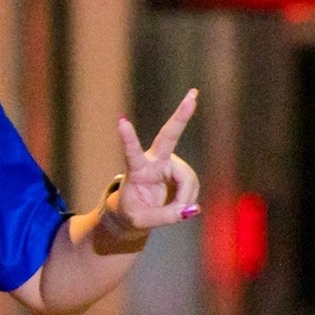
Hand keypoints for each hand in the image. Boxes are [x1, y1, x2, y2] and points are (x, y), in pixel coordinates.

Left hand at [97, 89, 203, 246]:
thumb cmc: (131, 212)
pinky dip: (188, 200)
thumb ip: (164, 216)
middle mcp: (154, 161)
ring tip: (177, 212)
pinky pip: (192, 187)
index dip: (128, 138)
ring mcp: (169, 164)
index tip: (121, 120)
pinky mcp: (180, 172)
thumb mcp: (141, 221)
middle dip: (182, 116)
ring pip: (188, 179)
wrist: (134, 211)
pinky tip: (182, 206)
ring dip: (185, 198)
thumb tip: (191, 210)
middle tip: (193, 94)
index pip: (131, 153)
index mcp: (136, 170)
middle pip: (169, 136)